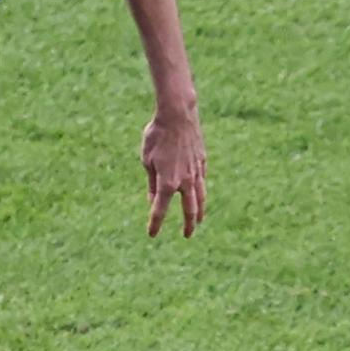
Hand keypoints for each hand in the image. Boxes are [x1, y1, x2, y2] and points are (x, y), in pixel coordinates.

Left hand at [142, 107, 206, 237]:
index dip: (155, 224)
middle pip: (188, 209)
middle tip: (187, 235)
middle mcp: (184, 180)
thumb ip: (151, 182)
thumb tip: (153, 199)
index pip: (159, 209)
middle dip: (188, 224)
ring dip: (200, 211)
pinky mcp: (202, 161)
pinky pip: (202, 180)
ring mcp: (196, 171)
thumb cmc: (157, 136)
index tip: (152, 235)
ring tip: (199, 221)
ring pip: (200, 197)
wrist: (178, 115)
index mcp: (167, 182)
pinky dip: (201, 191)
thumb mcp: (146, 160)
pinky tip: (199, 194)